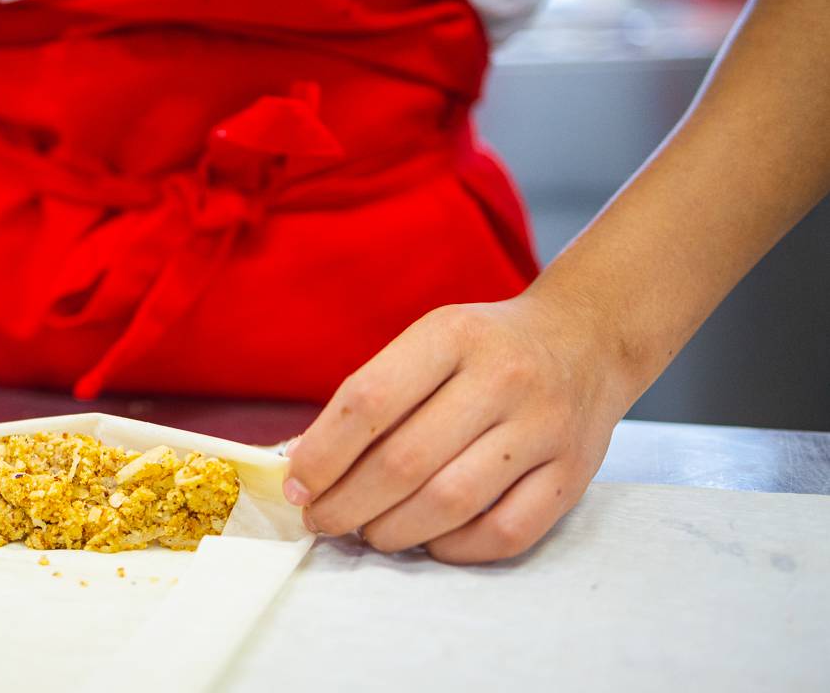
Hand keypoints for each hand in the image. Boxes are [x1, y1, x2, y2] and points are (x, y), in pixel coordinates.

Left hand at [284, 292, 636, 562]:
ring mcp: (543, 428)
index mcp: (452, 336)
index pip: (368, 402)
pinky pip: (504, 533)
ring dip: (393, 531)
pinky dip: (455, 548)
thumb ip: (372, 397)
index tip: (296, 485)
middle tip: (322, 520)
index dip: (322, 454)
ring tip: (369, 532)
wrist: (586, 339)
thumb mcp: (428, 341)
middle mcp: (502, 378)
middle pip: (404, 462)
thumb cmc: (485, 348)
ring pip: (450, 503)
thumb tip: (303, 465)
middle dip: (347, 504)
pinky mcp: (573, 474)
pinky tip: (429, 540)